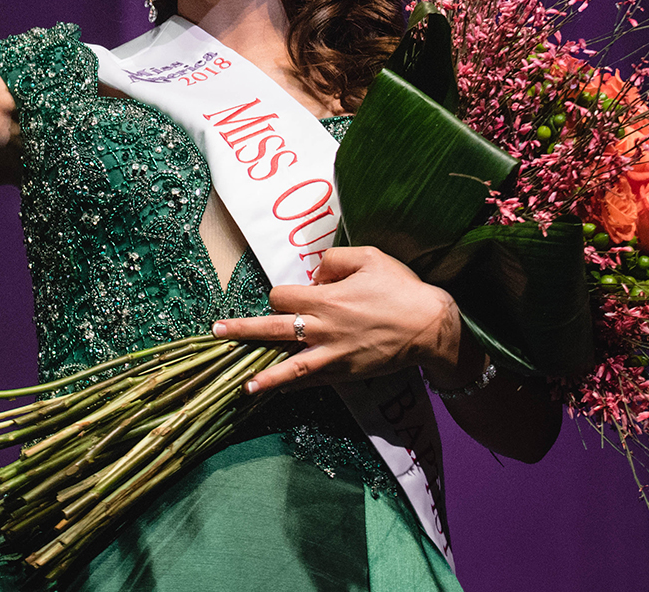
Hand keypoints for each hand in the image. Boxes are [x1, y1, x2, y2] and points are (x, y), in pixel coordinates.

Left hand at [212, 246, 460, 395]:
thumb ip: (334, 260)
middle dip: (243, 331)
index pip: (281, 296)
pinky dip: (293, 386)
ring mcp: (333, 355)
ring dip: (264, 376)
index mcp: (325, 299)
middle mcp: (322, 329)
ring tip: (242, 386)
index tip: (297, 292)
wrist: (431, 327)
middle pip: (272, 329)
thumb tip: (315, 274)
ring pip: (289, 368)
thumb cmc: (401, 288)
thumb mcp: (368, 257)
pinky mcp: (345, 373)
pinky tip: (276, 391)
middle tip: (217, 333)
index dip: (282, 292)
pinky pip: (313, 382)